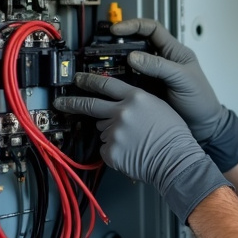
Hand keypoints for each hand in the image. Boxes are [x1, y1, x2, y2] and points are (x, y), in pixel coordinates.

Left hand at [53, 72, 230, 223]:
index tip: (79, 79)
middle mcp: (122, 112)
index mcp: (136, 98)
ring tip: (132, 140)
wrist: (176, 159)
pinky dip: (114, 151)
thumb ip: (137, 102)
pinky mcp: (111, 150)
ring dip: (111, 133)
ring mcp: (115, 132)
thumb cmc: (173, 135)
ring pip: (102, 130)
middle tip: (61, 102)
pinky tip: (130, 151)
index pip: (106, 84)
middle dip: (72, 103)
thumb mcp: (158, 106)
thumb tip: (118, 104)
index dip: (89, 81)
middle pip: (90, 105)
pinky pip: (106, 148)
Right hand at [110, 18, 237, 171]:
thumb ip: (160, 67)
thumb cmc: (201, 101)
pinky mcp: (146, 91)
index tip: (116, 30)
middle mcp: (161, 61)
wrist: (204, 127)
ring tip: (100, 66)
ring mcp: (152, 76)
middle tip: (101, 49)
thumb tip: (133, 56)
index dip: (133, 26)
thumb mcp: (183, 80)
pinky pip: (129, 82)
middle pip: (136, 45)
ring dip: (115, 64)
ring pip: (129, 64)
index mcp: (174, 52)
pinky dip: (118, 82)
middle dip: (119, 44)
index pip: (152, 29)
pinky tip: (108, 85)